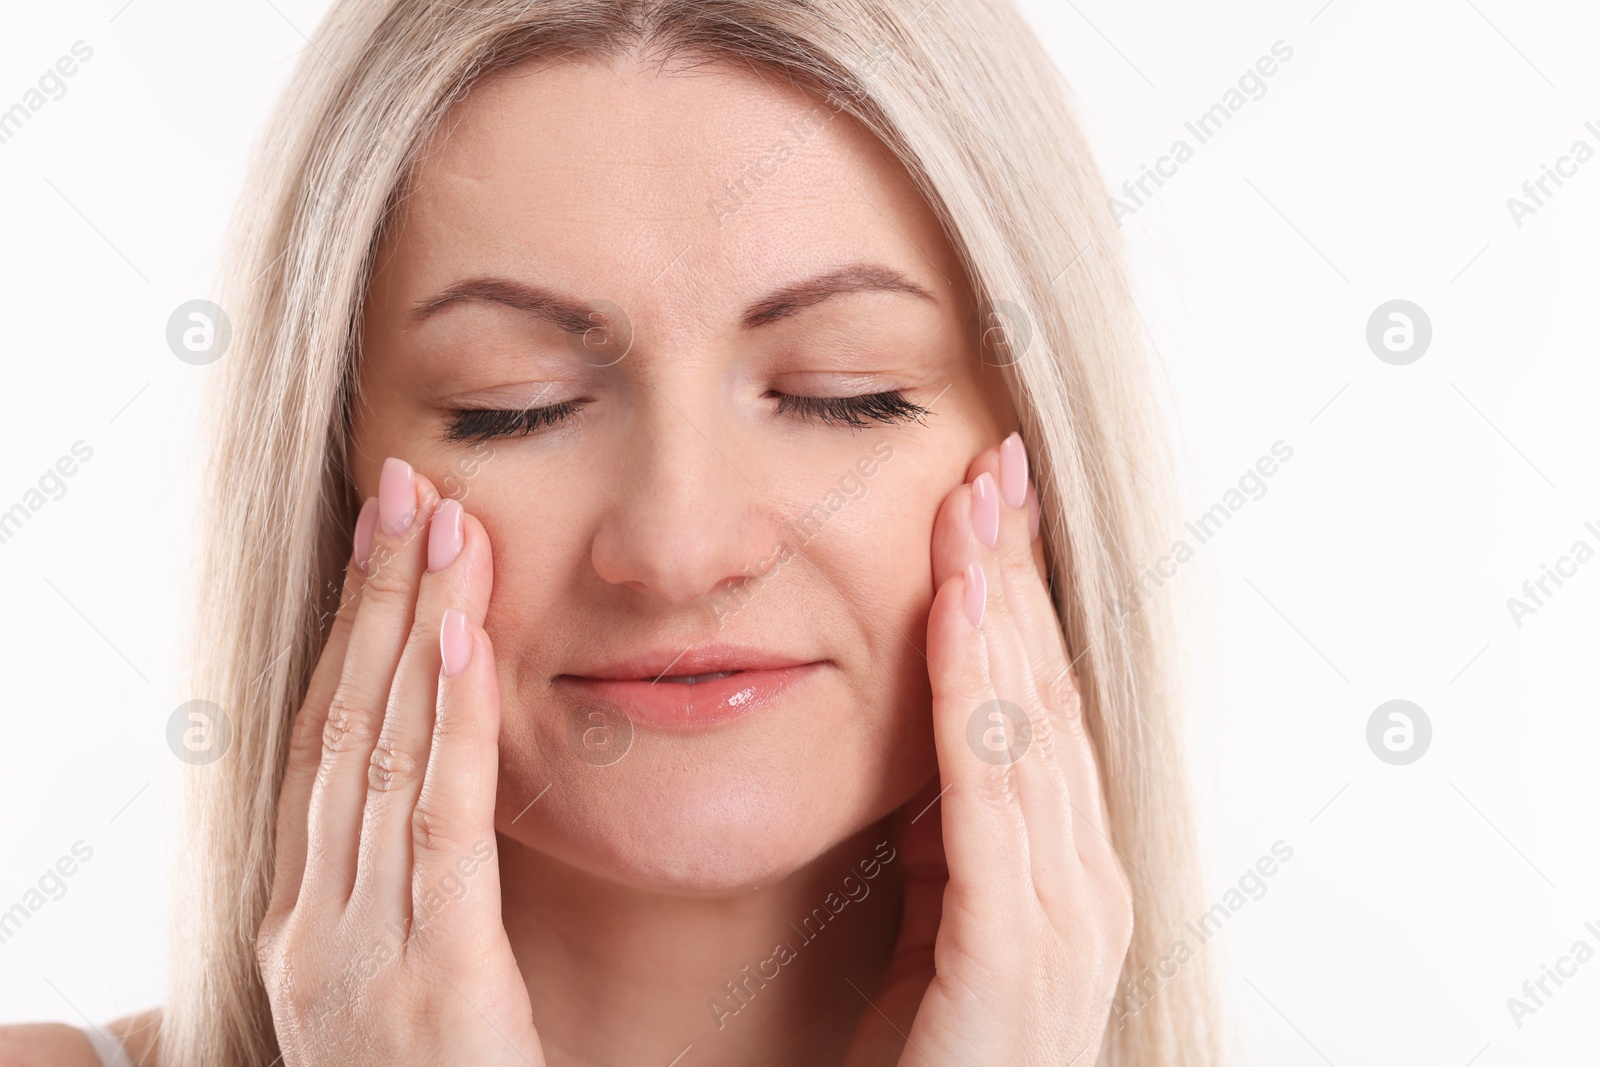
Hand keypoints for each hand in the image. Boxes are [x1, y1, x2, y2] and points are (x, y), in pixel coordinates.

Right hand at [255, 458, 542, 1065]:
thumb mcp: (402, 992)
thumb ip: (406, 897)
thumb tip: (425, 799)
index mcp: (307, 924)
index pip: (326, 749)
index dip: (351, 638)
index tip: (386, 543)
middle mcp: (315, 925)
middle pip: (344, 727)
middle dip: (374, 600)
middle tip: (405, 487)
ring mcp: (361, 952)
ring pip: (382, 754)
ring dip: (411, 627)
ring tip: (439, 522)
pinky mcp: (435, 978)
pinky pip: (438, 826)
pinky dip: (447, 723)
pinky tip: (459, 636)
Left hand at [842, 433, 1133, 1066]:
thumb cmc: (926, 1055)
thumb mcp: (934, 917)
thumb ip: (946, 830)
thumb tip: (933, 731)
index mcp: (1066, 871)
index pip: (1043, 707)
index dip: (1018, 599)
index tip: (989, 505)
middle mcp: (1085, 884)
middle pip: (1048, 695)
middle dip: (1017, 575)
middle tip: (991, 464)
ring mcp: (1063, 920)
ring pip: (1029, 725)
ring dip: (1000, 606)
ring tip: (974, 507)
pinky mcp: (1015, 953)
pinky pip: (992, 795)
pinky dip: (977, 692)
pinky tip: (959, 612)